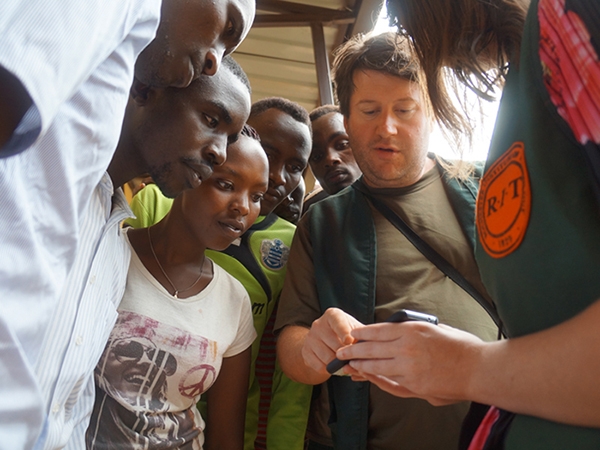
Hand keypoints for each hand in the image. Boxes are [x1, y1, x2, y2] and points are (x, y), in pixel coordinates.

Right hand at [301, 307, 363, 375]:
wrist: (323, 340)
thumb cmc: (345, 333)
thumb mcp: (354, 329)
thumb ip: (361, 335)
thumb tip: (367, 346)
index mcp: (333, 315)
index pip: (338, 323)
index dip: (344, 332)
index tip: (349, 341)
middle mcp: (318, 324)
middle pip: (336, 345)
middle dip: (347, 355)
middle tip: (354, 360)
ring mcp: (310, 338)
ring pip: (328, 358)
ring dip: (339, 364)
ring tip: (345, 363)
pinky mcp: (305, 351)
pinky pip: (320, 366)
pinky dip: (329, 370)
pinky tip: (333, 365)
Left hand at [336, 321, 483, 402]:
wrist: (478, 368)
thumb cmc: (461, 347)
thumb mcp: (434, 328)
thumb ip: (414, 331)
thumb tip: (398, 331)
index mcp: (411, 329)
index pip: (378, 330)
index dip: (362, 333)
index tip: (353, 334)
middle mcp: (406, 346)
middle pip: (372, 348)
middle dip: (354, 350)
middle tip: (341, 351)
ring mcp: (408, 366)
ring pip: (377, 365)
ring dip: (361, 365)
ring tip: (350, 364)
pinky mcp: (414, 383)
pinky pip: (389, 380)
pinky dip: (376, 378)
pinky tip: (369, 376)